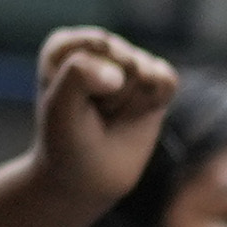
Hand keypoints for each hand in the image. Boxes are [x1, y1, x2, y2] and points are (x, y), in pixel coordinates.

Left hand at [27, 28, 181, 211]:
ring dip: (131, 104)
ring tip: (112, 117)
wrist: (87, 179)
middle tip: (94, 116)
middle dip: (112, 97)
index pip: (94, 49)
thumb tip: (122, 73)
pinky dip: (153, 104)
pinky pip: (167, 79)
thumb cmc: (67, 141)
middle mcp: (98, 47)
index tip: (71, 106)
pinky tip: (135, 115)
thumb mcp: (60, 109)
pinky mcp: (154, 81)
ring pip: (146, 71)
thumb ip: (79, 75)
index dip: (87, 84)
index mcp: (65, 47)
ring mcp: (128, 62)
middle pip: (125, 60)